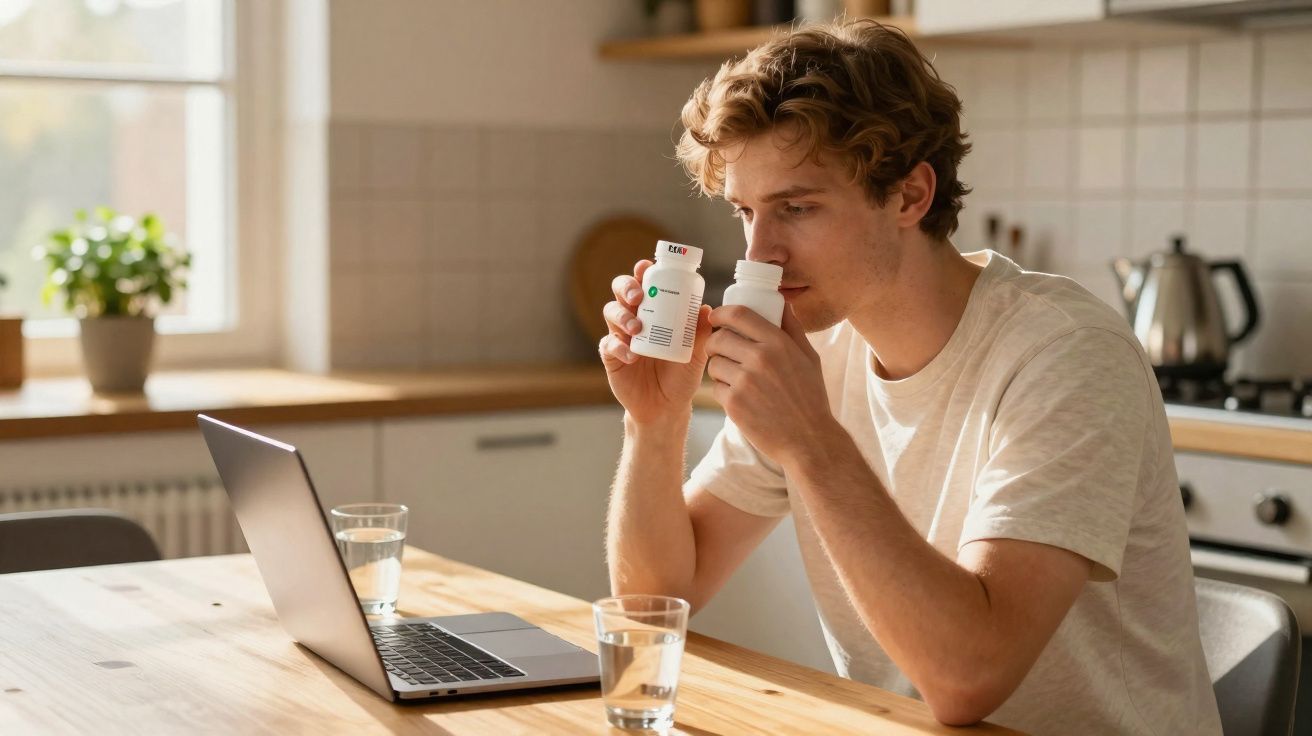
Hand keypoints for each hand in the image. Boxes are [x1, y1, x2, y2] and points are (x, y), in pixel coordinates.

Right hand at [599, 259, 712, 425]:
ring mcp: (620, 336)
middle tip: (639, 296)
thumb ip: (702, 332)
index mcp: (655, 311)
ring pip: (610, 312)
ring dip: (622, 316)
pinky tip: (632, 355)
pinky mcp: (611, 357)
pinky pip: (608, 345)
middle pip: (621, 291)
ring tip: (637, 328)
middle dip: (626, 287)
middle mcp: (635, 318)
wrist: (667, 406)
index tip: (647, 267)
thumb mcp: (697, 353)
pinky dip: (619, 347)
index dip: (642, 271)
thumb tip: (707, 309)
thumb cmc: (681, 374)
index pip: (645, 283)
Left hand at [705, 303, 834, 466]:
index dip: (721, 313)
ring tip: (733, 376)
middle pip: (718, 338)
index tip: (715, 316)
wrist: (809, 440)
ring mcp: (745, 382)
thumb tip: (782, 303)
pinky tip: (738, 397)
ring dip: (718, 368)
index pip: (739, 314)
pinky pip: (715, 387)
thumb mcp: (809, 358)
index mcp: (778, 343)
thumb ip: (793, 328)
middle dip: (714, 342)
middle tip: (720, 350)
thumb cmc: (810, 397)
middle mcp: (760, 359)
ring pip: (713, 363)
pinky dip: (722, 391)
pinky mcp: (734, 403)